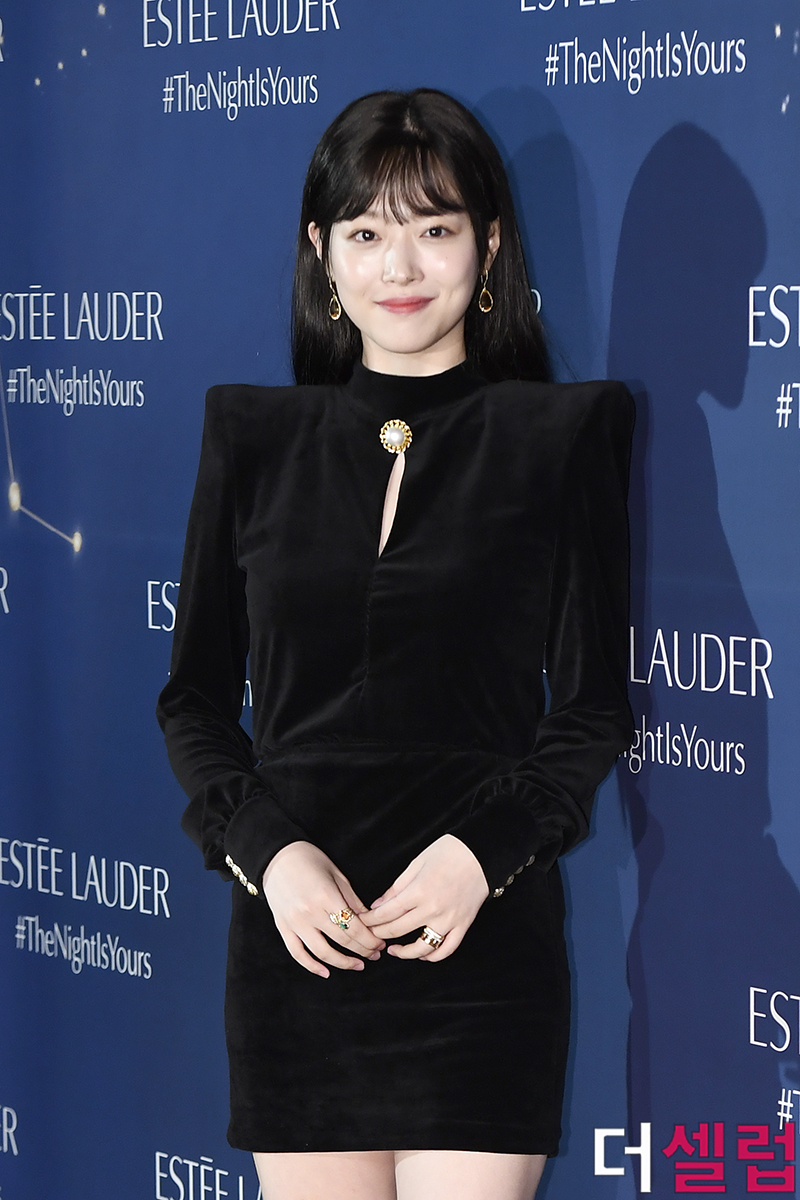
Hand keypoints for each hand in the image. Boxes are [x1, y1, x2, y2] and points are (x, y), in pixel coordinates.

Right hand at [261, 841, 384, 978]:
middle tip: (375, 955)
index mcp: (326, 897)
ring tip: (357, 965)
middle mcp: (310, 913)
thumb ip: (352, 900)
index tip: (380, 944)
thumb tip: (369, 921)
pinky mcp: (283, 927)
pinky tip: (325, 972)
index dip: (370, 940)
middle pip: (342, 941)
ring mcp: (294, 922)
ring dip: (343, 963)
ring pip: (321, 952)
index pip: (354, 927)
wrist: (277, 855)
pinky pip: (297, 953)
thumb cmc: (309, 859)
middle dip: (363, 951)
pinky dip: (311, 966)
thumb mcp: (336, 875)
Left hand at [361, 835, 489, 961]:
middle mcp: (432, 909)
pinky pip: (447, 949)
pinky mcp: (463, 925)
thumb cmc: (447, 852)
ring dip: (403, 953)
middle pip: (398, 930)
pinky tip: (422, 954)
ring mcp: (449, 920)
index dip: (370, 920)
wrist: (480, 853)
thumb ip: (396, 887)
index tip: (362, 921)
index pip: (387, 913)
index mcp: (418, 891)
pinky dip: (433, 956)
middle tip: (370, 934)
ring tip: (392, 950)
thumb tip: (378, 905)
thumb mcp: (416, 864)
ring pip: (422, 947)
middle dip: (379, 934)